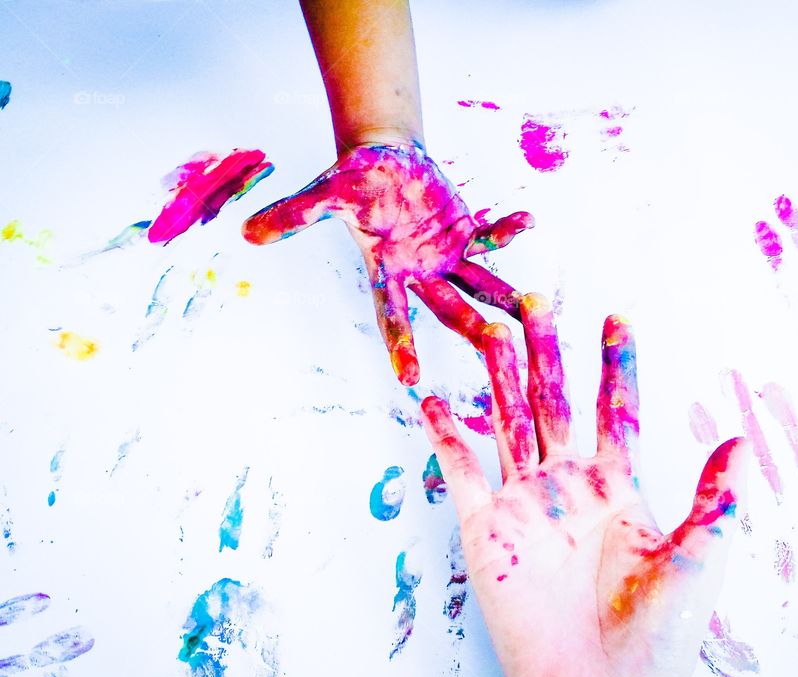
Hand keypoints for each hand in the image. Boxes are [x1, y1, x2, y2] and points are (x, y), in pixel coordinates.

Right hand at [242, 144, 533, 384]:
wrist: (383, 161)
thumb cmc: (352, 179)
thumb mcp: (325, 194)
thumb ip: (294, 216)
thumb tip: (246, 233)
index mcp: (386, 272)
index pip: (392, 314)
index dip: (400, 343)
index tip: (409, 379)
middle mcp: (419, 274)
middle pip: (448, 308)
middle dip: (471, 328)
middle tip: (496, 349)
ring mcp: (445, 259)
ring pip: (478, 286)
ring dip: (504, 299)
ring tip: (535, 312)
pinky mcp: (464, 237)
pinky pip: (490, 240)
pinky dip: (506, 231)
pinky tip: (527, 220)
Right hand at [420, 294, 748, 676]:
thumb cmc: (655, 640)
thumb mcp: (696, 562)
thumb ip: (714, 499)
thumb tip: (738, 441)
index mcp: (617, 488)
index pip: (616, 410)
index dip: (617, 365)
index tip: (617, 319)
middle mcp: (568, 486)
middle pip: (553, 399)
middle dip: (546, 349)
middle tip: (537, 299)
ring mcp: (524, 504)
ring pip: (506, 419)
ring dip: (497, 374)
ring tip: (491, 325)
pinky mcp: (485, 529)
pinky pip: (460, 470)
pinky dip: (445, 435)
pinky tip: (434, 400)